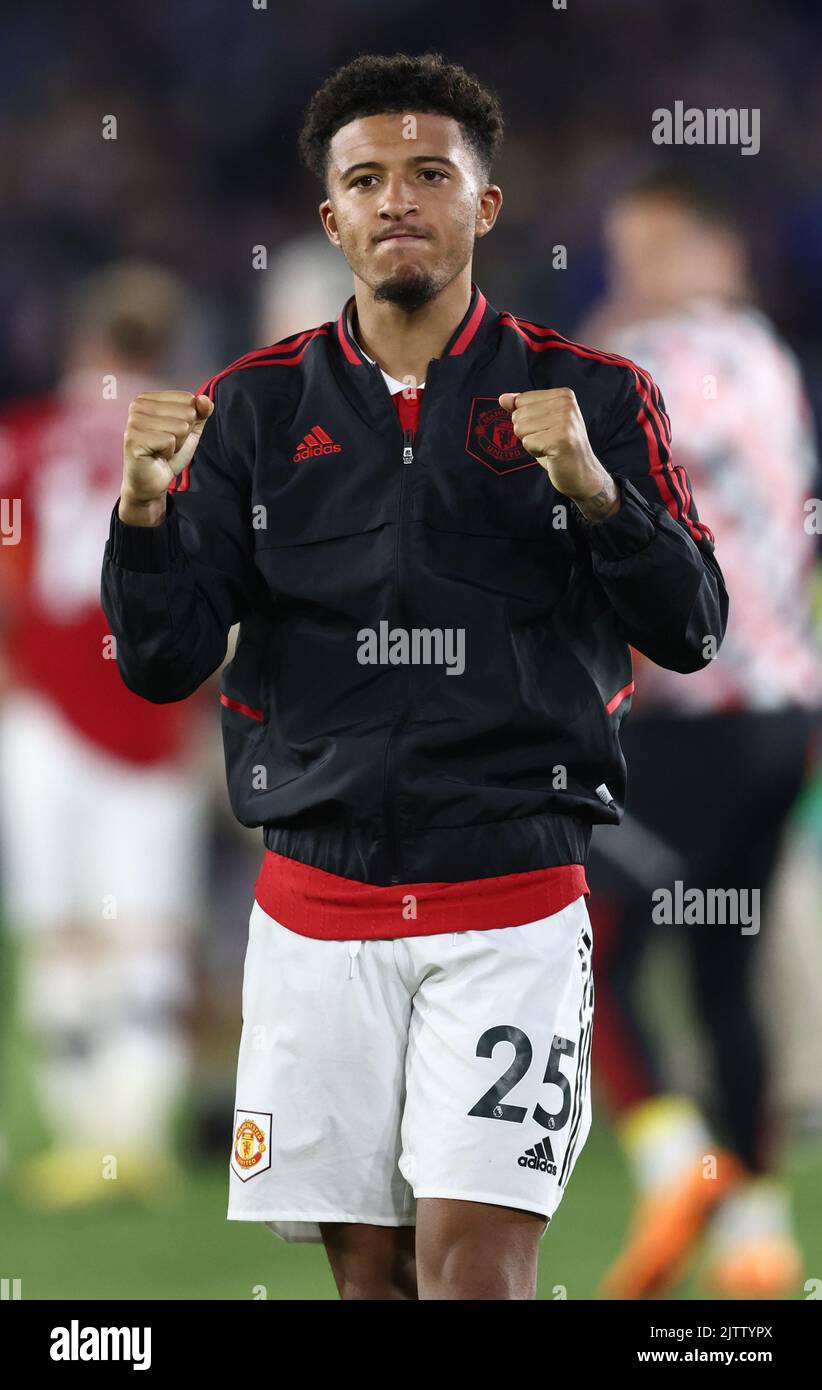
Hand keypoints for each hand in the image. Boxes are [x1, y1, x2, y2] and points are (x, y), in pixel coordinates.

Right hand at [119, 391, 213, 525]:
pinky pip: (169, 441)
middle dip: (183, 435)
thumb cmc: (167, 454)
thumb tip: (205, 399)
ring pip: (180, 427)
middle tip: (167, 445)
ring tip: (162, 450)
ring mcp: (134, 421)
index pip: (188, 398)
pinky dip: (169, 452)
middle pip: (186, 413)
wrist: (152, 482)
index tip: (172, 433)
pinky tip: (156, 455)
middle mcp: (137, 405)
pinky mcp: (134, 439)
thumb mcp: (190, 430)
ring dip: (176, 444)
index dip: (188, 421)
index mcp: (149, 398)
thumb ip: (201, 412)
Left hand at [498, 388, 619, 520]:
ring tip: (550, 447)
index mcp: (563, 395)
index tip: (547, 429)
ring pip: (520, 428)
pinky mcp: (560, 438)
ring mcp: (565, 420)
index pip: (521, 400)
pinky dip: (535, 452)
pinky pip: (527, 442)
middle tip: (548, 441)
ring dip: (531, 443)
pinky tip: (552, 454)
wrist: (582, 474)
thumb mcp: (540, 423)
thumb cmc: (559, 448)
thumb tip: (503, 398)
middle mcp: (566, 403)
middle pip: (518, 414)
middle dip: (527, 433)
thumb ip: (522, 408)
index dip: (526, 420)